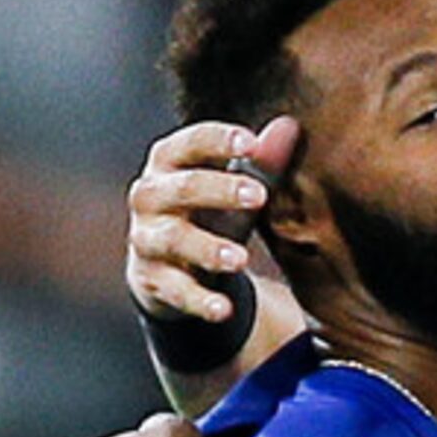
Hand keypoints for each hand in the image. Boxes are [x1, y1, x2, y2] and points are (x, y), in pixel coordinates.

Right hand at [127, 116, 297, 323]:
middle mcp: (149, 196)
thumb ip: (262, 161)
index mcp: (168, 161)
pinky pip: (174, 290)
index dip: (218, 141)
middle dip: (220, 190)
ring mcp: (146, 239)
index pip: (189, 142)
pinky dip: (198, 301)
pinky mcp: (151, 278)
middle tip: (259, 196)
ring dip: (207, 248)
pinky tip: (222, 309)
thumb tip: (290, 126)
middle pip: (182, 188)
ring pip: (174, 239)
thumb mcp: (235, 186)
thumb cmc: (208, 210)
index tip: (251, 143)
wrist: (170, 264)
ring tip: (241, 258)